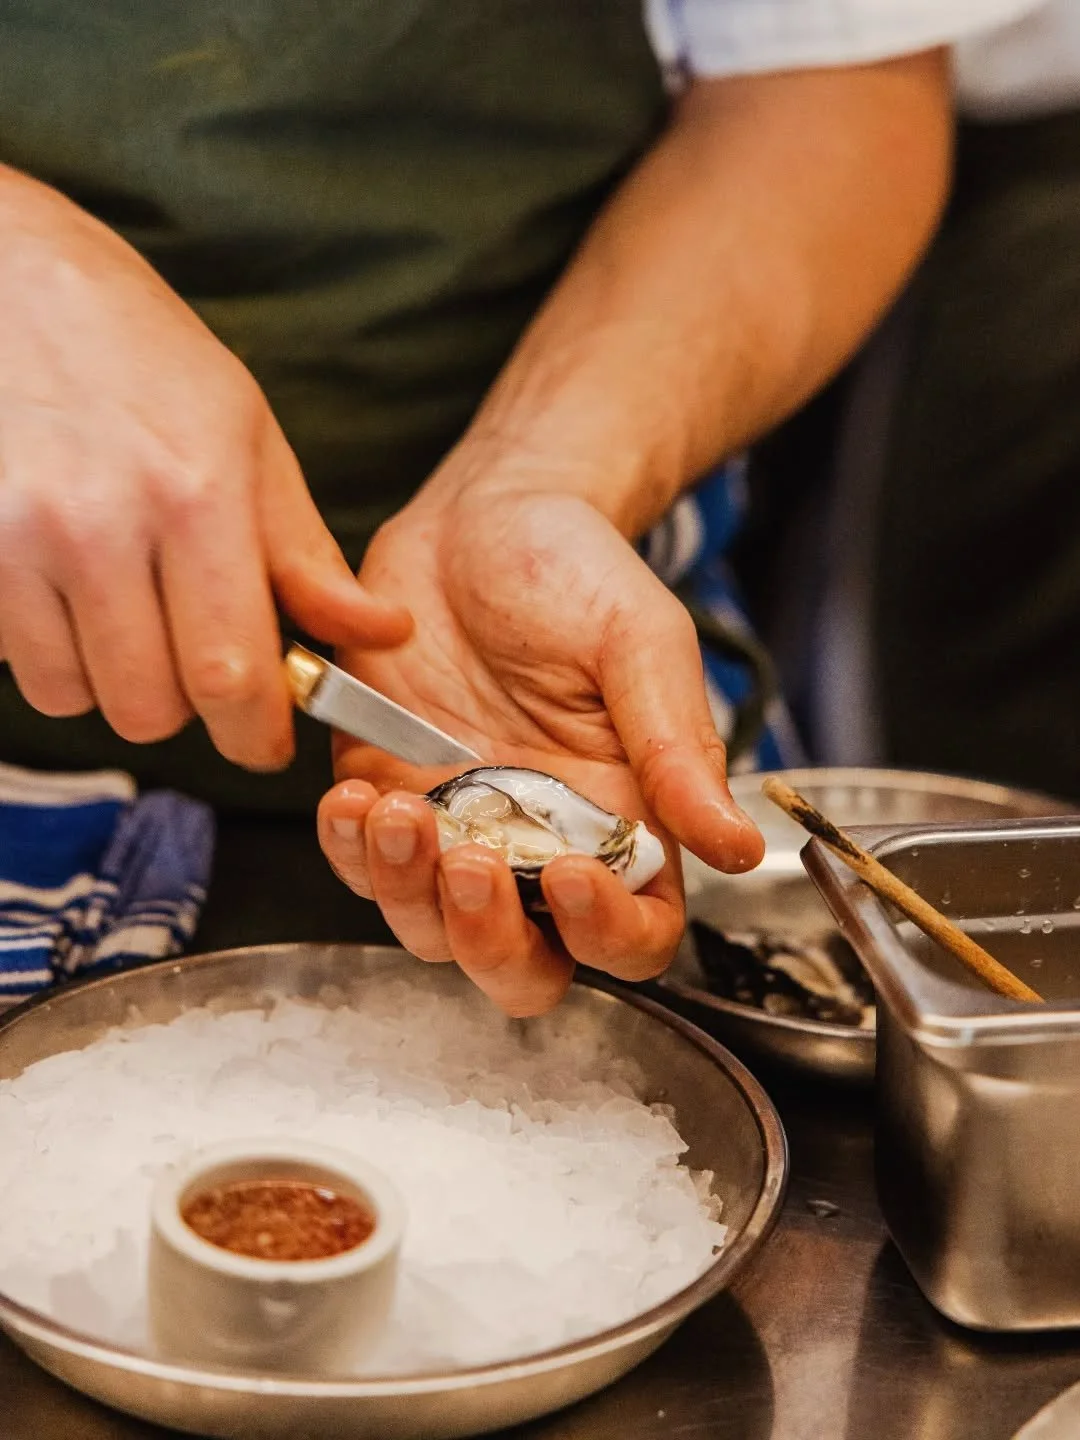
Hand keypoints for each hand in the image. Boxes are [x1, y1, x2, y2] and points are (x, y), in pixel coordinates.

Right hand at [0, 171, 410, 768]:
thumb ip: (305, 553)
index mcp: (196, 498)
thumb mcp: (246, 434)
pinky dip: (48, 649)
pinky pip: (13, 661)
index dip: (254, 736)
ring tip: (122, 607)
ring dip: (110, 679)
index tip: (265, 743)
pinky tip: (64, 586)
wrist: (4, 274)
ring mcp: (18, 540)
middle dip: (185, 708)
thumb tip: (380, 635)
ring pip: (76, 696)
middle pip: (151, 707)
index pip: (232, 676)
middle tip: (193, 656)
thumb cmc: (139, 354)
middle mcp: (103, 527)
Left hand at [318, 468, 763, 1015]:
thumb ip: (678, 748)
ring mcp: (456, 826)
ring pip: (430, 929)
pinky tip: (353, 799)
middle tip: (468, 863)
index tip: (567, 872)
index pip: (632, 935)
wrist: (482, 515)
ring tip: (395, 808)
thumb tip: (739, 847)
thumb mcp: (642, 644)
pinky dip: (349, 849)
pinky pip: (361, 862)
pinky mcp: (385, 791)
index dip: (605, 932)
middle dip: (489, 942)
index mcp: (623, 822)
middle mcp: (539, 844)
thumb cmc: (577, 571)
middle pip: (523, 964)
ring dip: (407, 893)